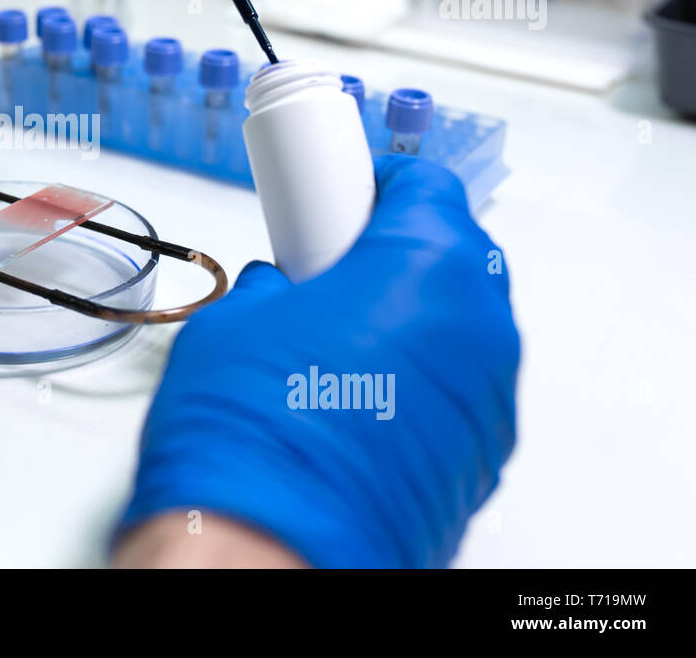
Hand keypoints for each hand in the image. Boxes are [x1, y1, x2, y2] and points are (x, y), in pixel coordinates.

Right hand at [118, 156, 520, 567]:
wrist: (266, 549)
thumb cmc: (252, 433)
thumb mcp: (239, 317)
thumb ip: (278, 283)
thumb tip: (282, 291)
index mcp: (427, 268)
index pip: (427, 184)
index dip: (378, 180)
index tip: (344, 189)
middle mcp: (479, 330)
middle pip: (452, 254)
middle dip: (395, 249)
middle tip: (328, 264)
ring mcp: (488, 401)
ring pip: (458, 326)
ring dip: (408, 317)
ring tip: (332, 344)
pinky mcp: (482, 459)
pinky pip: (457, 390)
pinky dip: (417, 381)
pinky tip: (351, 399)